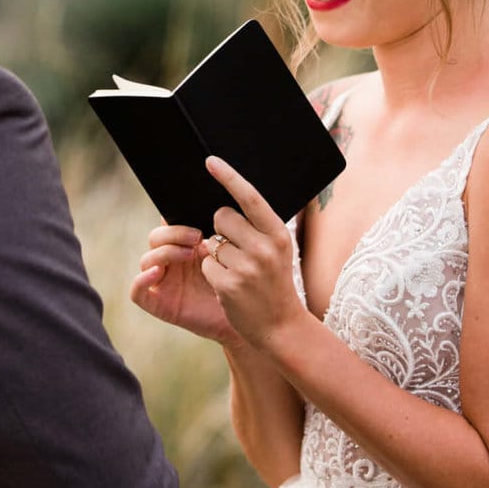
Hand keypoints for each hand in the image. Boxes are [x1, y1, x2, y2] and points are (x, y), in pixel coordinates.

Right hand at [131, 224, 241, 346]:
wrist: (244, 316)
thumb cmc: (238, 285)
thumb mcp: (228, 255)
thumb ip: (216, 237)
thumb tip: (217, 213)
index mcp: (183, 247)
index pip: (167, 225)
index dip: (176, 219)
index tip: (198, 221)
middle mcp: (170, 263)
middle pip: (155, 238)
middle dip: (174, 233)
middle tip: (197, 237)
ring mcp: (162, 283)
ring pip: (146, 260)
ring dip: (165, 252)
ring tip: (189, 254)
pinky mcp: (157, 304)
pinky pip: (137, 292)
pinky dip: (141, 280)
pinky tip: (158, 272)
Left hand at [198, 156, 305, 350]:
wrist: (282, 326)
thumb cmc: (275, 283)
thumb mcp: (277, 250)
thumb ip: (257, 227)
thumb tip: (225, 205)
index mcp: (278, 234)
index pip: (250, 197)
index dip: (229, 177)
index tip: (210, 161)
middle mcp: (265, 248)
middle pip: (222, 216)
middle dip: (220, 228)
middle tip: (236, 247)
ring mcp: (247, 267)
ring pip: (211, 242)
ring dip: (217, 255)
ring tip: (238, 272)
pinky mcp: (230, 285)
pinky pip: (207, 264)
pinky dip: (213, 273)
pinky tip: (230, 285)